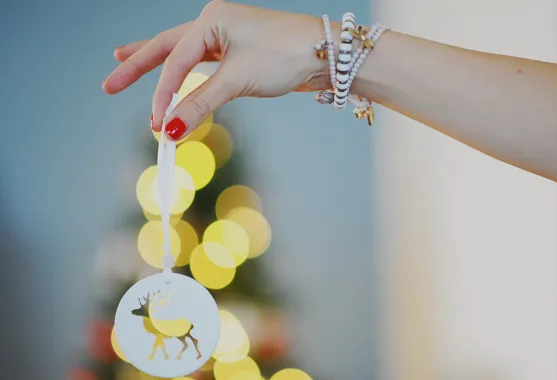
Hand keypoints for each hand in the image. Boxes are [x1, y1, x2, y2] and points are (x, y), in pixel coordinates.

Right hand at [102, 0, 331, 139]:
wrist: (325, 55)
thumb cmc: (285, 55)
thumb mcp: (238, 80)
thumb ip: (201, 104)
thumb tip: (171, 130)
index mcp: (211, 20)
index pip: (175, 61)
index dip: (162, 94)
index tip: (156, 124)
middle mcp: (215, 25)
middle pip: (167, 48)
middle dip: (138, 65)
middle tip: (110, 82)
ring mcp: (226, 39)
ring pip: (183, 55)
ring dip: (157, 64)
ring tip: (125, 62)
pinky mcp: (237, 54)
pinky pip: (202, 66)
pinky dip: (185, 76)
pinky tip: (172, 77)